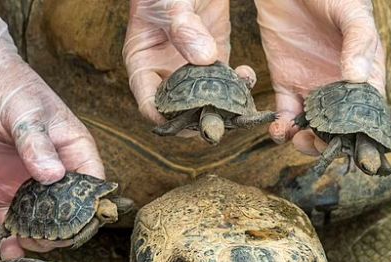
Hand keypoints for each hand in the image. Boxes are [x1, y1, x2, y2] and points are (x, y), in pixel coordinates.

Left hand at [0, 11, 103, 258]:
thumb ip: (37, 142)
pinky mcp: (1, 194)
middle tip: (49, 237)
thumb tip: (53, 175)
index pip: (92, 185)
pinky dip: (12, 241)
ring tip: (28, 244)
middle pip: (70, 211)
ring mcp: (29, 186)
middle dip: (63, 228)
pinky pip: (12, 223)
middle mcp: (56, 174)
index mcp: (74, 151)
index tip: (80, 222)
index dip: (91, 206)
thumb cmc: (4, 86)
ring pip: (43, 223)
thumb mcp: (25, 111)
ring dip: (38, 238)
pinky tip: (10, 254)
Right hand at [124, 0, 253, 124]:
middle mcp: (165, 71)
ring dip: (225, 106)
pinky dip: (238, 86)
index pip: (149, 102)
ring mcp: (190, 68)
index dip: (167, 118)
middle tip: (223, 117)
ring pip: (206, 101)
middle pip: (180, 110)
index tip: (190, 121)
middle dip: (201, 118)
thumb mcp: (171, 3)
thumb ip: (184, 28)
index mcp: (143, 62)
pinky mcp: (214, 60)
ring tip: (240, 101)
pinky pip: (226, 83)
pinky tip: (246, 76)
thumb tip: (204, 58)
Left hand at [255, 0, 385, 153]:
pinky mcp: (287, 80)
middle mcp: (341, 86)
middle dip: (332, 143)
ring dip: (306, 140)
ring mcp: (314, 86)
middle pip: (341, 128)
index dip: (363, 134)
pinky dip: (281, 128)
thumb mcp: (353, 14)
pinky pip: (285, 113)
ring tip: (298, 138)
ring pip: (314, 126)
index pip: (369, 113)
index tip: (352, 145)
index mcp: (366, 75)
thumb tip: (358, 78)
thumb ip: (358, 43)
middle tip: (319, 144)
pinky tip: (279, 130)